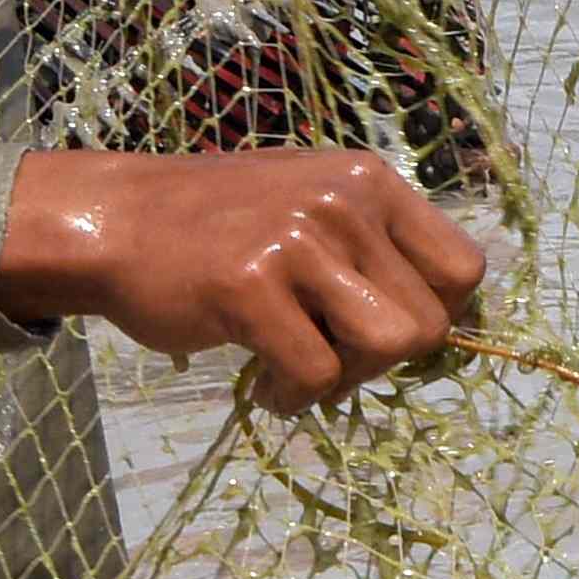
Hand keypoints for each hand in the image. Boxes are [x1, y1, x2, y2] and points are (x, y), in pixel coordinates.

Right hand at [0, 149, 484, 414]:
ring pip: (388, 346)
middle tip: (332, 356)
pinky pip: (315, 375)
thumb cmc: (221, 227)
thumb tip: (449, 326)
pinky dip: (293, 398)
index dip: (441, 318)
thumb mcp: (316, 207)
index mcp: (371, 181)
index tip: (393, 336)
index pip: (464, 268)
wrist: (113, 221)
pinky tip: (263, 385)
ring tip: (302, 370)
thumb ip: (378, 249)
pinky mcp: (249, 286)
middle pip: (430, 322)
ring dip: (349, 379)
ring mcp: (298, 240)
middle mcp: (344, 202)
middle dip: (386, 360)